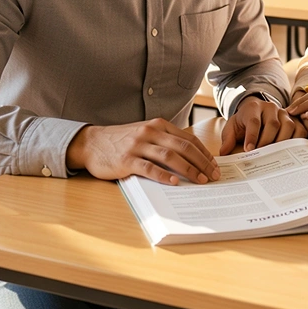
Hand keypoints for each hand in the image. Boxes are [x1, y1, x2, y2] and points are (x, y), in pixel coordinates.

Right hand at [66, 117, 220, 184]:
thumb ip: (165, 141)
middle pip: (183, 147)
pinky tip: (174, 183)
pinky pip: (149, 168)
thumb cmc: (123, 141)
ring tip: (200, 181)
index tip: (215, 165)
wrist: (92, 143)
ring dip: (188, 170)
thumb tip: (191, 156)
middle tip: (213, 175)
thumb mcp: (146, 133)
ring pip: (170, 157)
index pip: (188, 139)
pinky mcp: (127, 160)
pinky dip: (163, 175)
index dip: (204, 153)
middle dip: (202, 162)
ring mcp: (138, 145)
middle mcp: (151, 132)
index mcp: (159, 125)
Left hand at [219, 95, 306, 154]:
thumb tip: (224, 153)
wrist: (255, 112)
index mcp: (253, 108)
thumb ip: (227, 139)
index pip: (254, 121)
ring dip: (282, 143)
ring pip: (288, 126)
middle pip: (273, 124)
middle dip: (267, 142)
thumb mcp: (232, 127)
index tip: (249, 150)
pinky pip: (300, 130)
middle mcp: (270, 107)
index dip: (252, 136)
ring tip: (275, 156)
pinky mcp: (294, 119)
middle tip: (262, 156)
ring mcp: (284, 113)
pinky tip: (290, 152)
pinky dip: (297, 141)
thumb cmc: (243, 122)